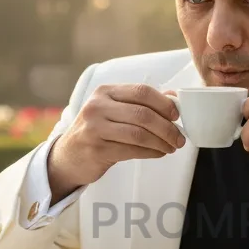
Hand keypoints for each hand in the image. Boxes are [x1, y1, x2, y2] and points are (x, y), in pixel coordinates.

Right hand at [47, 84, 184, 201]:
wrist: (68, 156)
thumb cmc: (98, 131)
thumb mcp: (114, 111)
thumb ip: (141, 103)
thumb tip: (173, 98)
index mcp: (105, 92)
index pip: (142, 92)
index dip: (164, 103)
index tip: (177, 116)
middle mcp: (97, 107)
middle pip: (143, 114)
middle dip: (167, 128)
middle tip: (179, 138)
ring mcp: (95, 128)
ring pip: (139, 134)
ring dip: (161, 142)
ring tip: (171, 147)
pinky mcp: (96, 150)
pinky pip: (132, 151)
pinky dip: (151, 153)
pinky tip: (159, 153)